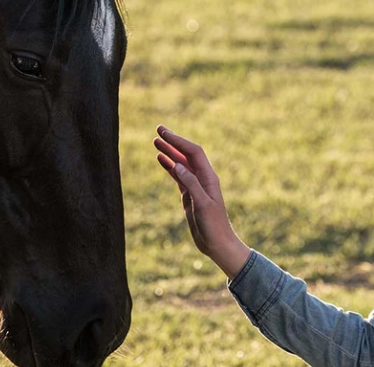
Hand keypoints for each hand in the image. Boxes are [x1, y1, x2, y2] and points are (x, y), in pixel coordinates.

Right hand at [153, 125, 250, 278]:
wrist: (218, 244)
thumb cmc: (214, 226)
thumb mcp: (202, 205)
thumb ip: (190, 184)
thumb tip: (177, 165)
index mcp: (209, 178)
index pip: (193, 153)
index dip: (179, 141)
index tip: (164, 133)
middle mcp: (203, 179)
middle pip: (187, 154)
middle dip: (173, 141)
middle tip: (158, 130)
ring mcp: (196, 186)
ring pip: (181, 164)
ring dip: (169, 152)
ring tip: (155, 142)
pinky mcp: (190, 196)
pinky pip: (178, 177)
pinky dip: (169, 167)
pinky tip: (161, 159)